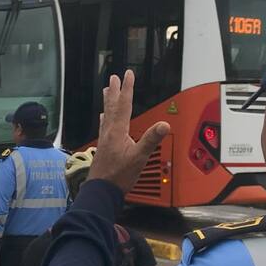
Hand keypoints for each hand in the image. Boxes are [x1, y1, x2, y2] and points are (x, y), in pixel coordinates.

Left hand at [88, 70, 169, 192]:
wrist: (102, 191)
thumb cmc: (119, 176)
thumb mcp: (139, 158)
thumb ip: (150, 140)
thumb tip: (164, 125)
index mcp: (117, 132)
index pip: (124, 105)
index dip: (126, 89)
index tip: (128, 74)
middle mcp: (109, 133)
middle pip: (112, 107)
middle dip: (114, 91)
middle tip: (114, 78)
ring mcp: (104, 140)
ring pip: (106, 114)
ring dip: (108, 101)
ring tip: (106, 91)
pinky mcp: (103, 147)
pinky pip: (104, 126)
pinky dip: (105, 117)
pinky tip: (103, 118)